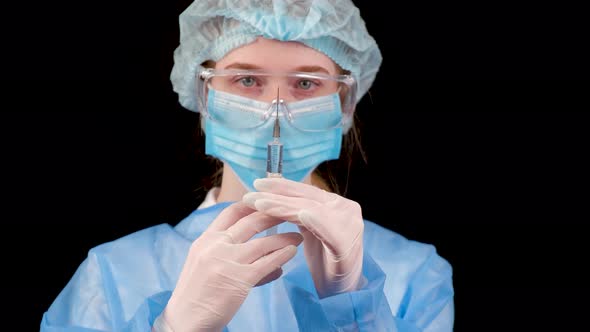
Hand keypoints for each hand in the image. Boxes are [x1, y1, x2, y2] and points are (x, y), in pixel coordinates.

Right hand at [161, 202, 302, 331]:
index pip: (231, 212)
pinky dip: (283, 256)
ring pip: (264, 243)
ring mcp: (227, 261)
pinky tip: (292, 252)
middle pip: (251, 222)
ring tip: (298, 236)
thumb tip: (265, 256)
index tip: (268, 203)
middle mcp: (216, 246)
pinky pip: (267, 263)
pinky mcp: (239, 279)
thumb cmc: (197, 295)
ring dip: (285, 238)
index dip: (252, 205)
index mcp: (206, 239)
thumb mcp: (204, 263)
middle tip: (290, 213)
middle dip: (274, 215)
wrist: (185, 320)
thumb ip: (229, 253)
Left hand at [243, 178, 363, 297]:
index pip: (305, 191)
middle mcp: (345, 209)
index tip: (257, 183)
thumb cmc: (326, 261)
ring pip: (311, 210)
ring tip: (260, 204)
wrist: (344, 291)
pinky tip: (301, 214)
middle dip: (276, 195)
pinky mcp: (347, 244)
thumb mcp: (311, 231)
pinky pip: (329, 229)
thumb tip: (274, 194)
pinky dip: (315, 220)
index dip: (281, 186)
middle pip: (305, 198)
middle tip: (250, 194)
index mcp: (336, 204)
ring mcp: (349, 225)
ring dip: (283, 207)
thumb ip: (299, 212)